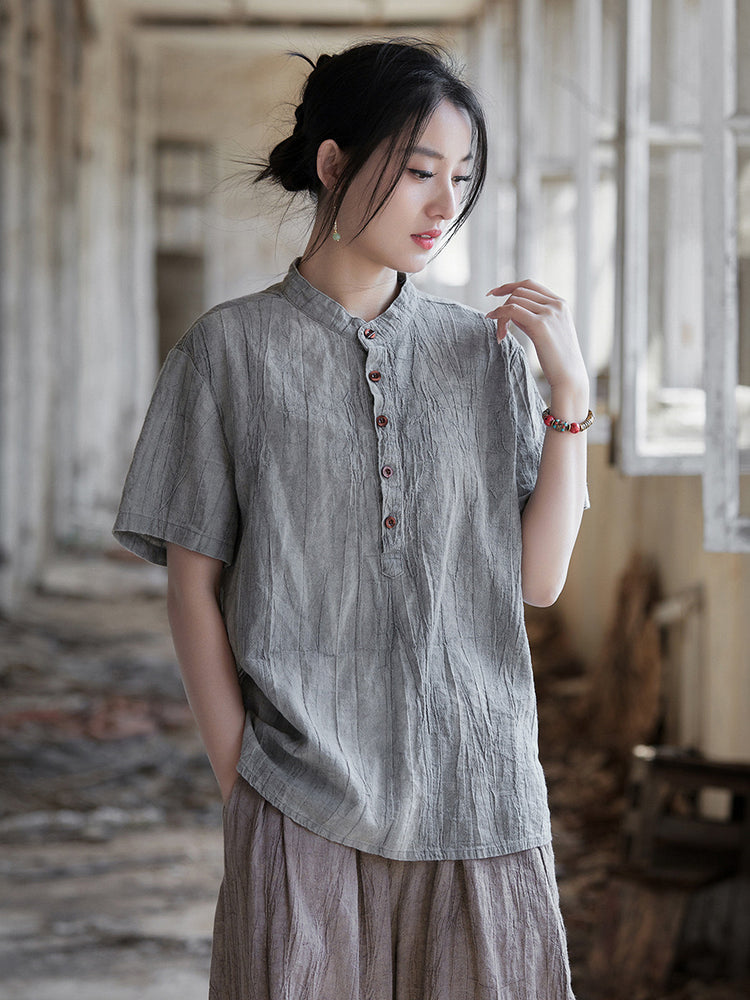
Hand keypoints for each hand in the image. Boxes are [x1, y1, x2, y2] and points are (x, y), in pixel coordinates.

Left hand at [486, 279, 587, 397]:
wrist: (569, 377)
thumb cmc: (557, 359)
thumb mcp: (548, 332)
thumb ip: (532, 317)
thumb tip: (510, 310)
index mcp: (560, 303)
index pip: (530, 284)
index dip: (509, 286)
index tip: (493, 293)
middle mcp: (556, 304)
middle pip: (519, 292)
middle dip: (503, 305)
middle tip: (498, 326)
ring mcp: (550, 313)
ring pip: (514, 301)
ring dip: (500, 316)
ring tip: (500, 335)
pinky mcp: (541, 325)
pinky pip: (512, 310)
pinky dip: (499, 315)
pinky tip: (496, 327)